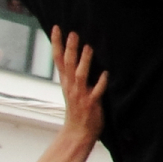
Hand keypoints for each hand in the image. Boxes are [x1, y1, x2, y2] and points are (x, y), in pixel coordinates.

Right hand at [53, 28, 107, 142]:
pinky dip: (100, 83)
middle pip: (67, 64)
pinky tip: (105, 74)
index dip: (56, 43)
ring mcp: (80, 95)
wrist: (77, 133)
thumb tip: (77, 54)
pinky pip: (96, 92)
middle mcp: (71, 87)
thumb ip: (73, 73)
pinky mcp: (91, 104)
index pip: (58, 59)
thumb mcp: (72, 89)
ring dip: (84, 62)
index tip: (57, 28)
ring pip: (80, 76)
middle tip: (72, 33)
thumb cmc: (77, 110)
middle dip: (69, 48)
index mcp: (66, 82)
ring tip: (88, 48)